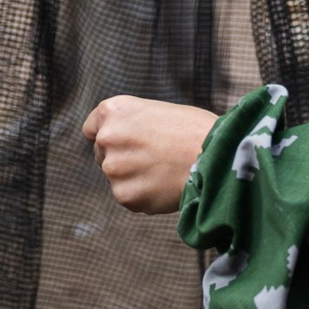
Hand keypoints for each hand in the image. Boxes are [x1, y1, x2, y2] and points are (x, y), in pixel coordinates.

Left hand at [82, 96, 217, 214]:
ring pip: (117, 178)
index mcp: (114, 111)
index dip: (111, 137)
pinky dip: (145, 196)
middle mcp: (107, 138)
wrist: (217, 157)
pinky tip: (166, 185)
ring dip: (135, 178)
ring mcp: (114, 169)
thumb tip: (123, 146)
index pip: (92, 129)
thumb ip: (133, 125)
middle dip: (124, 158)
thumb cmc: (197, 130)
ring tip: (165, 171)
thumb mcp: (158, 112)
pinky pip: (130, 197)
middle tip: (156, 158)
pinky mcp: (124, 195)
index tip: (126, 144)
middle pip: (103, 155)